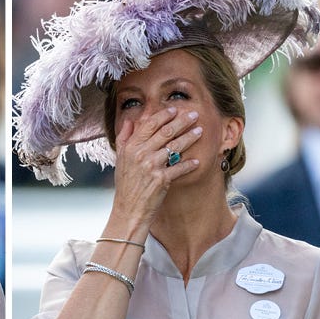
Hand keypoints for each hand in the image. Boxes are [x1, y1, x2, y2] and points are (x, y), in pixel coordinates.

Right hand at [111, 107, 203, 229]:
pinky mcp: (162, 180)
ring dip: (190, 138)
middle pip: (166, 132)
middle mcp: (140, 154)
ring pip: (175, 147)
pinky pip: (180, 167)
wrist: (128, 209)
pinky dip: (189, 164)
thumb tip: (128, 120)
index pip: (149, 124)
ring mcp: (151, 167)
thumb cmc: (126, 184)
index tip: (175, 109)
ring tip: (199, 131)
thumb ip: (124, 138)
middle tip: (194, 114)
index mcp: (130, 147)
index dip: (164, 115)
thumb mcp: (120, 159)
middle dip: (182, 121)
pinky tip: (197, 161)